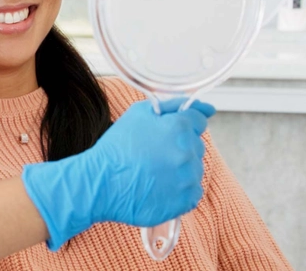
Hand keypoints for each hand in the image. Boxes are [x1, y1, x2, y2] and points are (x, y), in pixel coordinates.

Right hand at [20, 98, 215, 249]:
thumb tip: (205, 107)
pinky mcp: (186, 200)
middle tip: (154, 155)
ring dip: (180, 169)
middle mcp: (188, 151)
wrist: (100, 183)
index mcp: (179, 127)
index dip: (182, 126)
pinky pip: (193, 192)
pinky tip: (160, 188)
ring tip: (154, 173)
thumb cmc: (117, 147)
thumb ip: (173, 105)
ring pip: (195, 169)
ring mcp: (188, 178)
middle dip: (180, 147)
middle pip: (197, 145)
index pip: (199, 121)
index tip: (168, 135)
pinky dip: (180, 190)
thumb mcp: (139, 113)